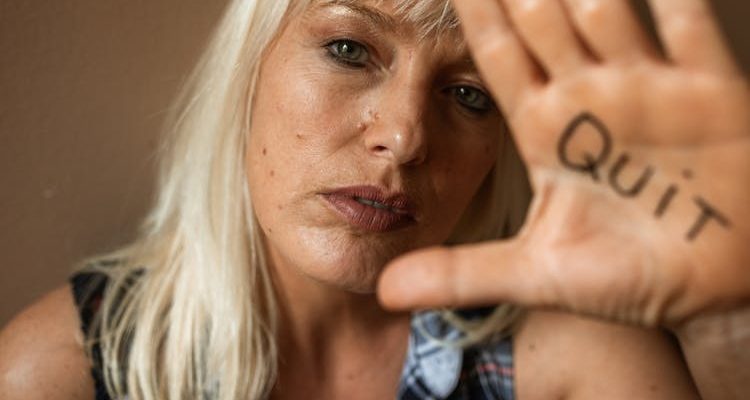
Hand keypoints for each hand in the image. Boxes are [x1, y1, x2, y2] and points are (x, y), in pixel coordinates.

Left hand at [378, 0, 749, 327]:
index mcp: (546, 128)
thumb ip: (462, 275)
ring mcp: (649, 87)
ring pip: (604, 15)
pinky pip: (690, 31)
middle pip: (542, 21)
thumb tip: (384, 291)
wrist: (713, 287)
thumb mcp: (538, 273)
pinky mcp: (713, 92)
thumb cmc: (630, 273)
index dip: (473, 14)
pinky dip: (672, 3)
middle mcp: (590, 95)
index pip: (497, 57)